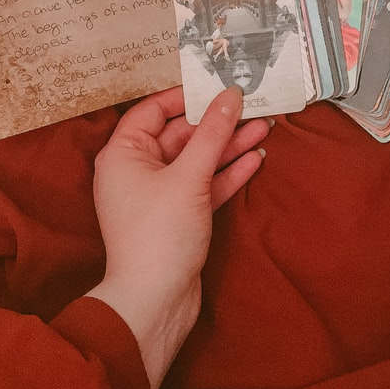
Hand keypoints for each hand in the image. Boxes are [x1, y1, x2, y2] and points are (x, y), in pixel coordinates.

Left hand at [85, 86, 269, 388]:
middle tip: (253, 105)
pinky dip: (227, 173)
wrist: (154, 303)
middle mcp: (138, 170)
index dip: (185, 96)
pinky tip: (255, 159)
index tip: (217, 85)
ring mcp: (159, 195)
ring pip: (197, 160)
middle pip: (181, 134)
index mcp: (124, 154)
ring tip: (265, 127)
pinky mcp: (179, 217)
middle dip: (218, 122)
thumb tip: (231, 96)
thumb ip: (212, 133)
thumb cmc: (159, 234)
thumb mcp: (189, 176)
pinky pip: (204, 185)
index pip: (153, 110)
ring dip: (229, 146)